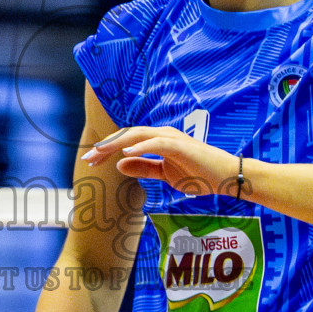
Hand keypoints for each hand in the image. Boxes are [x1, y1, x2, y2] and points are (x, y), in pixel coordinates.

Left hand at [82, 127, 238, 196]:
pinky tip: (126, 152)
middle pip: (127, 135)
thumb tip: (120, 163)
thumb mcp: (165, 174)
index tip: (90, 161)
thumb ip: (144, 167)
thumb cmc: (198, 174)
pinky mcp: (181, 145)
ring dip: (117, 143)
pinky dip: (141, 146)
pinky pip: (157, 143)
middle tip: (87, 158)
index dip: (107, 149)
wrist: (225, 177)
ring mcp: (172, 138)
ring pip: (138, 135)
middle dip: (105, 146)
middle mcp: (162, 134)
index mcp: (158, 140)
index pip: (127, 141)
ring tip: (99, 153)